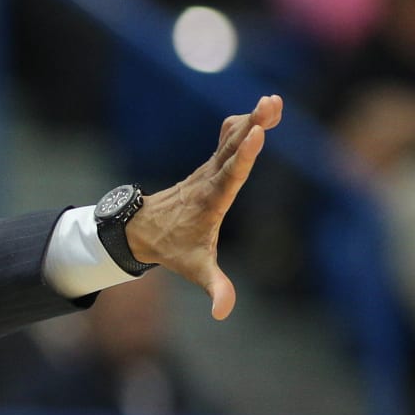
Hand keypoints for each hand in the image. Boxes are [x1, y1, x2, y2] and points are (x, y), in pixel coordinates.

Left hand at [124, 94, 283, 319]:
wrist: (142, 230)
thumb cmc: (172, 248)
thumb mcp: (195, 269)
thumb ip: (214, 288)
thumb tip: (223, 312)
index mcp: (210, 201)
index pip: (229, 175)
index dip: (242, 156)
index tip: (256, 136)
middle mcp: (209, 180)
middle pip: (232, 149)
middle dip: (251, 126)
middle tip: (271, 105)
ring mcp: (208, 170)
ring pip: (230, 140)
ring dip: (251, 120)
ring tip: (273, 101)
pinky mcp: (210, 165)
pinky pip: (227, 140)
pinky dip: (242, 125)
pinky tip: (259, 109)